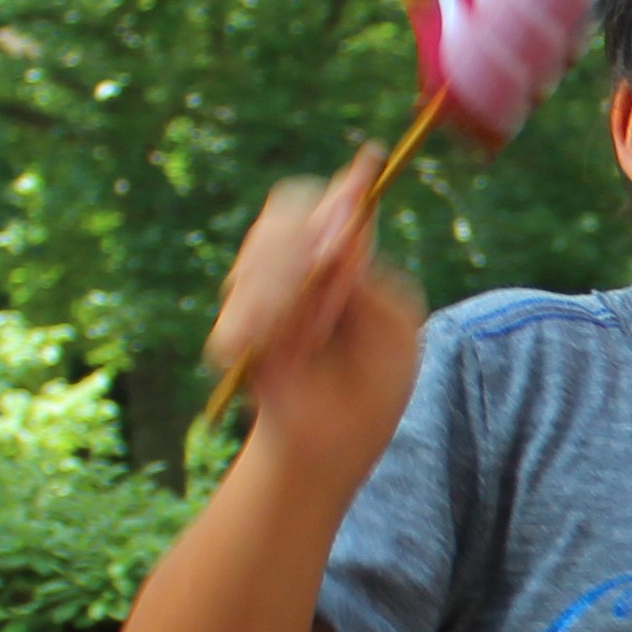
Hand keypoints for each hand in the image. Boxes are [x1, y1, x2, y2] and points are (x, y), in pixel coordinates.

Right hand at [209, 149, 421, 481]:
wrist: (332, 448)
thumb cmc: (373, 392)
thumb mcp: (391, 335)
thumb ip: (367, 284)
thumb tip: (341, 237)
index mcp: (352, 263)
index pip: (338, 207)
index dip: (341, 194)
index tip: (356, 183)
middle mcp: (304, 266)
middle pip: (286, 218)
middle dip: (296, 251)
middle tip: (318, 285)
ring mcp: (266, 290)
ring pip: (257, 258)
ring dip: (277, 295)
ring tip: (301, 342)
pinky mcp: (239, 322)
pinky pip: (239, 304)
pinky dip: (252, 324)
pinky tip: (268, 350)